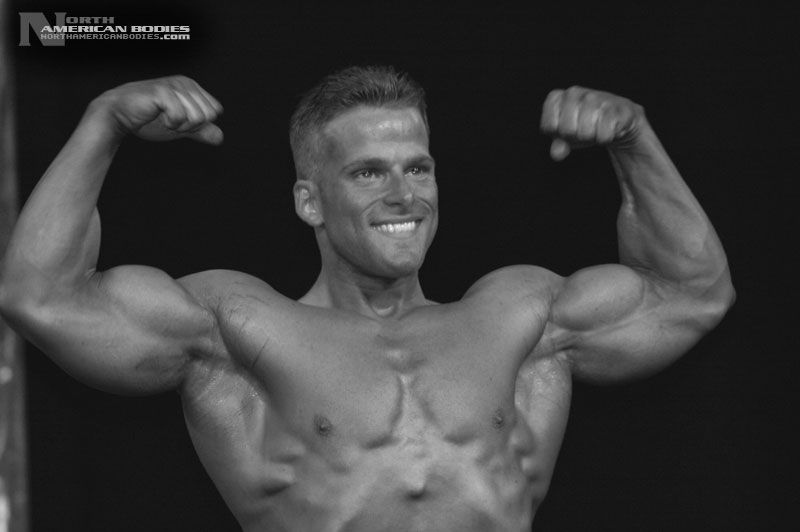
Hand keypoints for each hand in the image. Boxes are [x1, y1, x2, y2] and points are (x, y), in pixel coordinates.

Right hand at [89, 76, 223, 144]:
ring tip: (162, 116)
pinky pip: (181, 117)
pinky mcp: (163, 92)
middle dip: (190, 125)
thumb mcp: (180, 127)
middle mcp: (185, 82)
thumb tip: (220, 137)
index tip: (179, 119)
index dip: (199, 122)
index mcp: (192, 87)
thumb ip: (200, 131)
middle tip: (170, 119)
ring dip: (179, 125)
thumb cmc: (148, 119)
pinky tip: (156, 115)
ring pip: (197, 117)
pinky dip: (170, 123)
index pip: (215, 111)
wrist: (119, 116)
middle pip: (209, 115)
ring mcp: (174, 86)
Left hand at [540, 86, 644, 160]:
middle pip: (567, 130)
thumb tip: (556, 154)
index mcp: (558, 98)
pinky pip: (604, 133)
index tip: (567, 130)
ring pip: (585, 132)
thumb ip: (559, 144)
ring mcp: (595, 97)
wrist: (616, 121)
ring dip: (591, 137)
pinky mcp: (615, 107)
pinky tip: (609, 128)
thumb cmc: (585, 126)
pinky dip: (605, 137)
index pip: (549, 126)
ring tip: (596, 128)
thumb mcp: (567, 137)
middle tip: (584, 129)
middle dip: (575, 136)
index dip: (558, 134)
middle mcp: (574, 92)